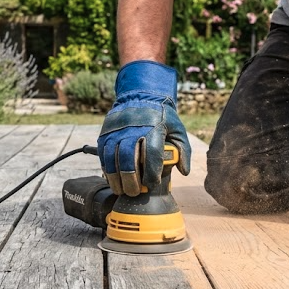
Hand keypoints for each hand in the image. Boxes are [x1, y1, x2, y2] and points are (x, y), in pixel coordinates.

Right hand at [97, 61, 190, 195]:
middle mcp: (133, 128)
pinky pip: (103, 154)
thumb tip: (184, 171)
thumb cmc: (161, 116)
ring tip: (121, 190)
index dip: (151, 172)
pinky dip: (106, 168)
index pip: (152, 153)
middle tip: (135, 193)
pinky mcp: (105, 133)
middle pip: (129, 158)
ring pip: (112, 158)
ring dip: (115, 177)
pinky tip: (112, 178)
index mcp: (154, 127)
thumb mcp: (177, 128)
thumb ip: (183, 150)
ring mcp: (117, 130)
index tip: (153, 183)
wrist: (140, 96)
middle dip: (131, 179)